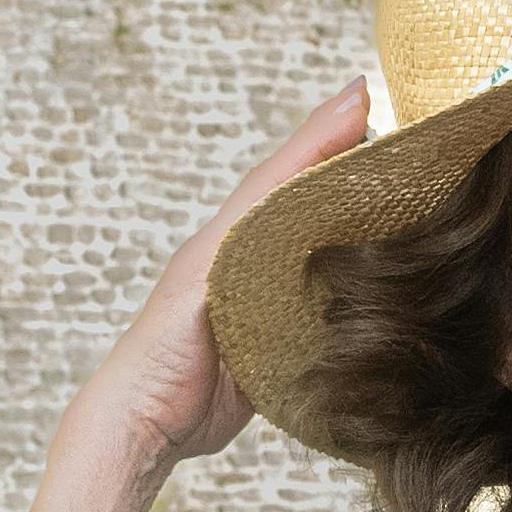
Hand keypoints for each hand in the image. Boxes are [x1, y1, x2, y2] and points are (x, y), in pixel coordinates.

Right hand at [16, 84, 372, 511]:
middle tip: (374, 88)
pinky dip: (284, 186)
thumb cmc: (196, 397)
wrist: (138, 423)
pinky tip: (318, 165)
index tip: (373, 116)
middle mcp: (227, 247)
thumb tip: (350, 333)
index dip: (330, 161)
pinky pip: (250, 219)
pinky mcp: (202, 271)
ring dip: (311, 145)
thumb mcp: (265, 356)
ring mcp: (212, 254)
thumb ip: (296, 331)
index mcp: (246, 265)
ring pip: (270, 187)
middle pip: (285, 180)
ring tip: (358, 102)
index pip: (296, 203)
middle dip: (326, 135)